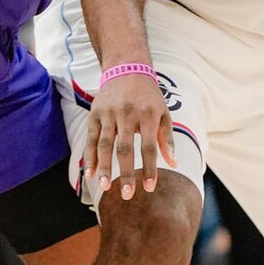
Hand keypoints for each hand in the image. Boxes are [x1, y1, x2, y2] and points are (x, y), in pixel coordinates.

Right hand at [85, 74, 177, 202]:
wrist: (127, 70)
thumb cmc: (149, 97)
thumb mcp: (163, 113)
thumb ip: (167, 138)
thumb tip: (173, 163)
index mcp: (148, 115)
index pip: (148, 146)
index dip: (149, 168)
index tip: (149, 187)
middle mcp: (127, 114)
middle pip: (124, 148)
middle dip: (125, 173)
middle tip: (126, 195)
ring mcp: (109, 114)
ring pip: (104, 144)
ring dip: (104, 167)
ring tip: (105, 187)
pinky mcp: (95, 114)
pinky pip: (91, 138)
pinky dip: (89, 156)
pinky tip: (89, 173)